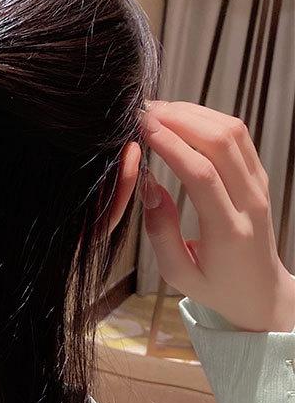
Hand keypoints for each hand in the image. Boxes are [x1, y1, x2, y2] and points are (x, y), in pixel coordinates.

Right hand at [142, 101, 294, 332]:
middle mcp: (250, 202)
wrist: (260, 291)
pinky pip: (238, 137)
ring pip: (233, 132)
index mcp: (228, 230)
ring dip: (194, 113)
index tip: (142, 127)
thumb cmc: (215, 286)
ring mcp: (259, 186)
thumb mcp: (178, 274)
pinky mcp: (259, 177)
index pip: (202, 175)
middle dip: (180, 119)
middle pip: (221, 143)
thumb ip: (161, 232)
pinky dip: (208, 119)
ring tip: (158, 110)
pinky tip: (182, 118)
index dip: (171, 145)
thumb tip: (148, 186)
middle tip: (144, 112)